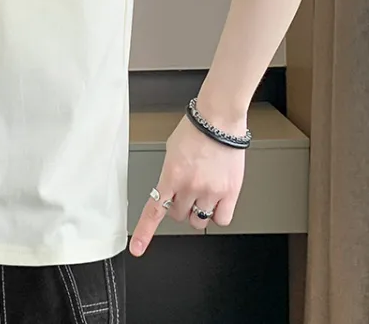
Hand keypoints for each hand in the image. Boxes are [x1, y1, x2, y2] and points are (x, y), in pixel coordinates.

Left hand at [129, 111, 246, 256]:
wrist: (219, 120)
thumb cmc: (195, 130)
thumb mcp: (171, 151)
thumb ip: (169, 174)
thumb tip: (170, 188)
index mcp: (171, 175)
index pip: (154, 211)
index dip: (145, 233)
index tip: (137, 248)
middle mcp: (190, 186)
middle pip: (178, 215)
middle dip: (179, 207)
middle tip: (185, 192)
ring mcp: (211, 191)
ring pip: (199, 220)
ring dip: (197, 210)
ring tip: (202, 192)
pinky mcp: (230, 192)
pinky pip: (222, 219)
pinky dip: (218, 214)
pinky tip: (216, 201)